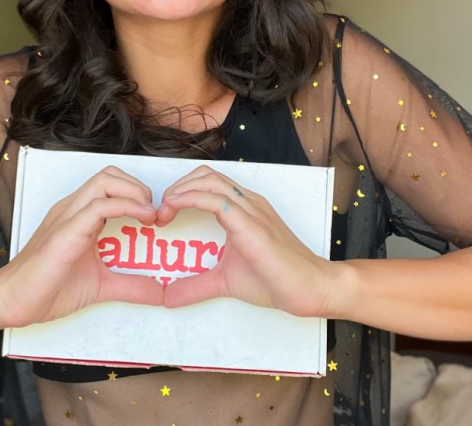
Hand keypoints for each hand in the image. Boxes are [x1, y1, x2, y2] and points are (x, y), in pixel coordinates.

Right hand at [0, 166, 163, 326]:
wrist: (11, 302)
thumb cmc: (47, 289)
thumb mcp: (101, 287)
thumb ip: (131, 286)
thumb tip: (161, 294)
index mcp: (79, 216)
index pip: (112, 184)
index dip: (139, 194)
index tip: (157, 219)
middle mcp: (73, 209)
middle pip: (110, 174)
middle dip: (139, 188)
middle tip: (154, 215)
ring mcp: (67, 217)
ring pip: (105, 181)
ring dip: (135, 193)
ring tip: (150, 217)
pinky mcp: (64, 233)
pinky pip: (97, 206)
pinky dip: (126, 207)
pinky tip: (142, 222)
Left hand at [156, 165, 333, 316]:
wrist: (312, 288)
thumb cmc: (276, 280)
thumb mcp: (224, 282)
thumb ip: (196, 286)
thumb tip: (167, 298)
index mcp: (243, 209)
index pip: (206, 182)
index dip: (179, 192)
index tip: (162, 217)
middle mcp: (247, 202)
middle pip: (204, 174)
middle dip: (175, 187)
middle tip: (159, 214)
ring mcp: (251, 210)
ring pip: (208, 180)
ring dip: (179, 191)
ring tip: (163, 213)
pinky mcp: (253, 225)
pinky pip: (218, 200)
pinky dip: (190, 199)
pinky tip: (175, 211)